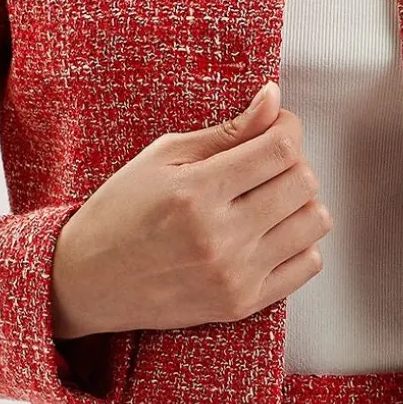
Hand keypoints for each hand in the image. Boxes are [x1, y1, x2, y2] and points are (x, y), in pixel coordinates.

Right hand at [49, 81, 332, 339]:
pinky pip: (308, 264)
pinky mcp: (242, 304)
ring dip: (300, 201)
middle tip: (268, 161)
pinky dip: (299, 242)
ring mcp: (234, 274)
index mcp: (196, 192)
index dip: (288, 126)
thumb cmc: (118, 214)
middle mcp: (220, 236)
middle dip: (293, 161)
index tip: (277, 125)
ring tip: (270, 197)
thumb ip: (225, 131)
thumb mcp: (161, 158)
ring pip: (314, 221)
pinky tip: (270, 233)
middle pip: (303, 182)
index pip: (280, 147)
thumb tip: (273, 99)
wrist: (87, 282)